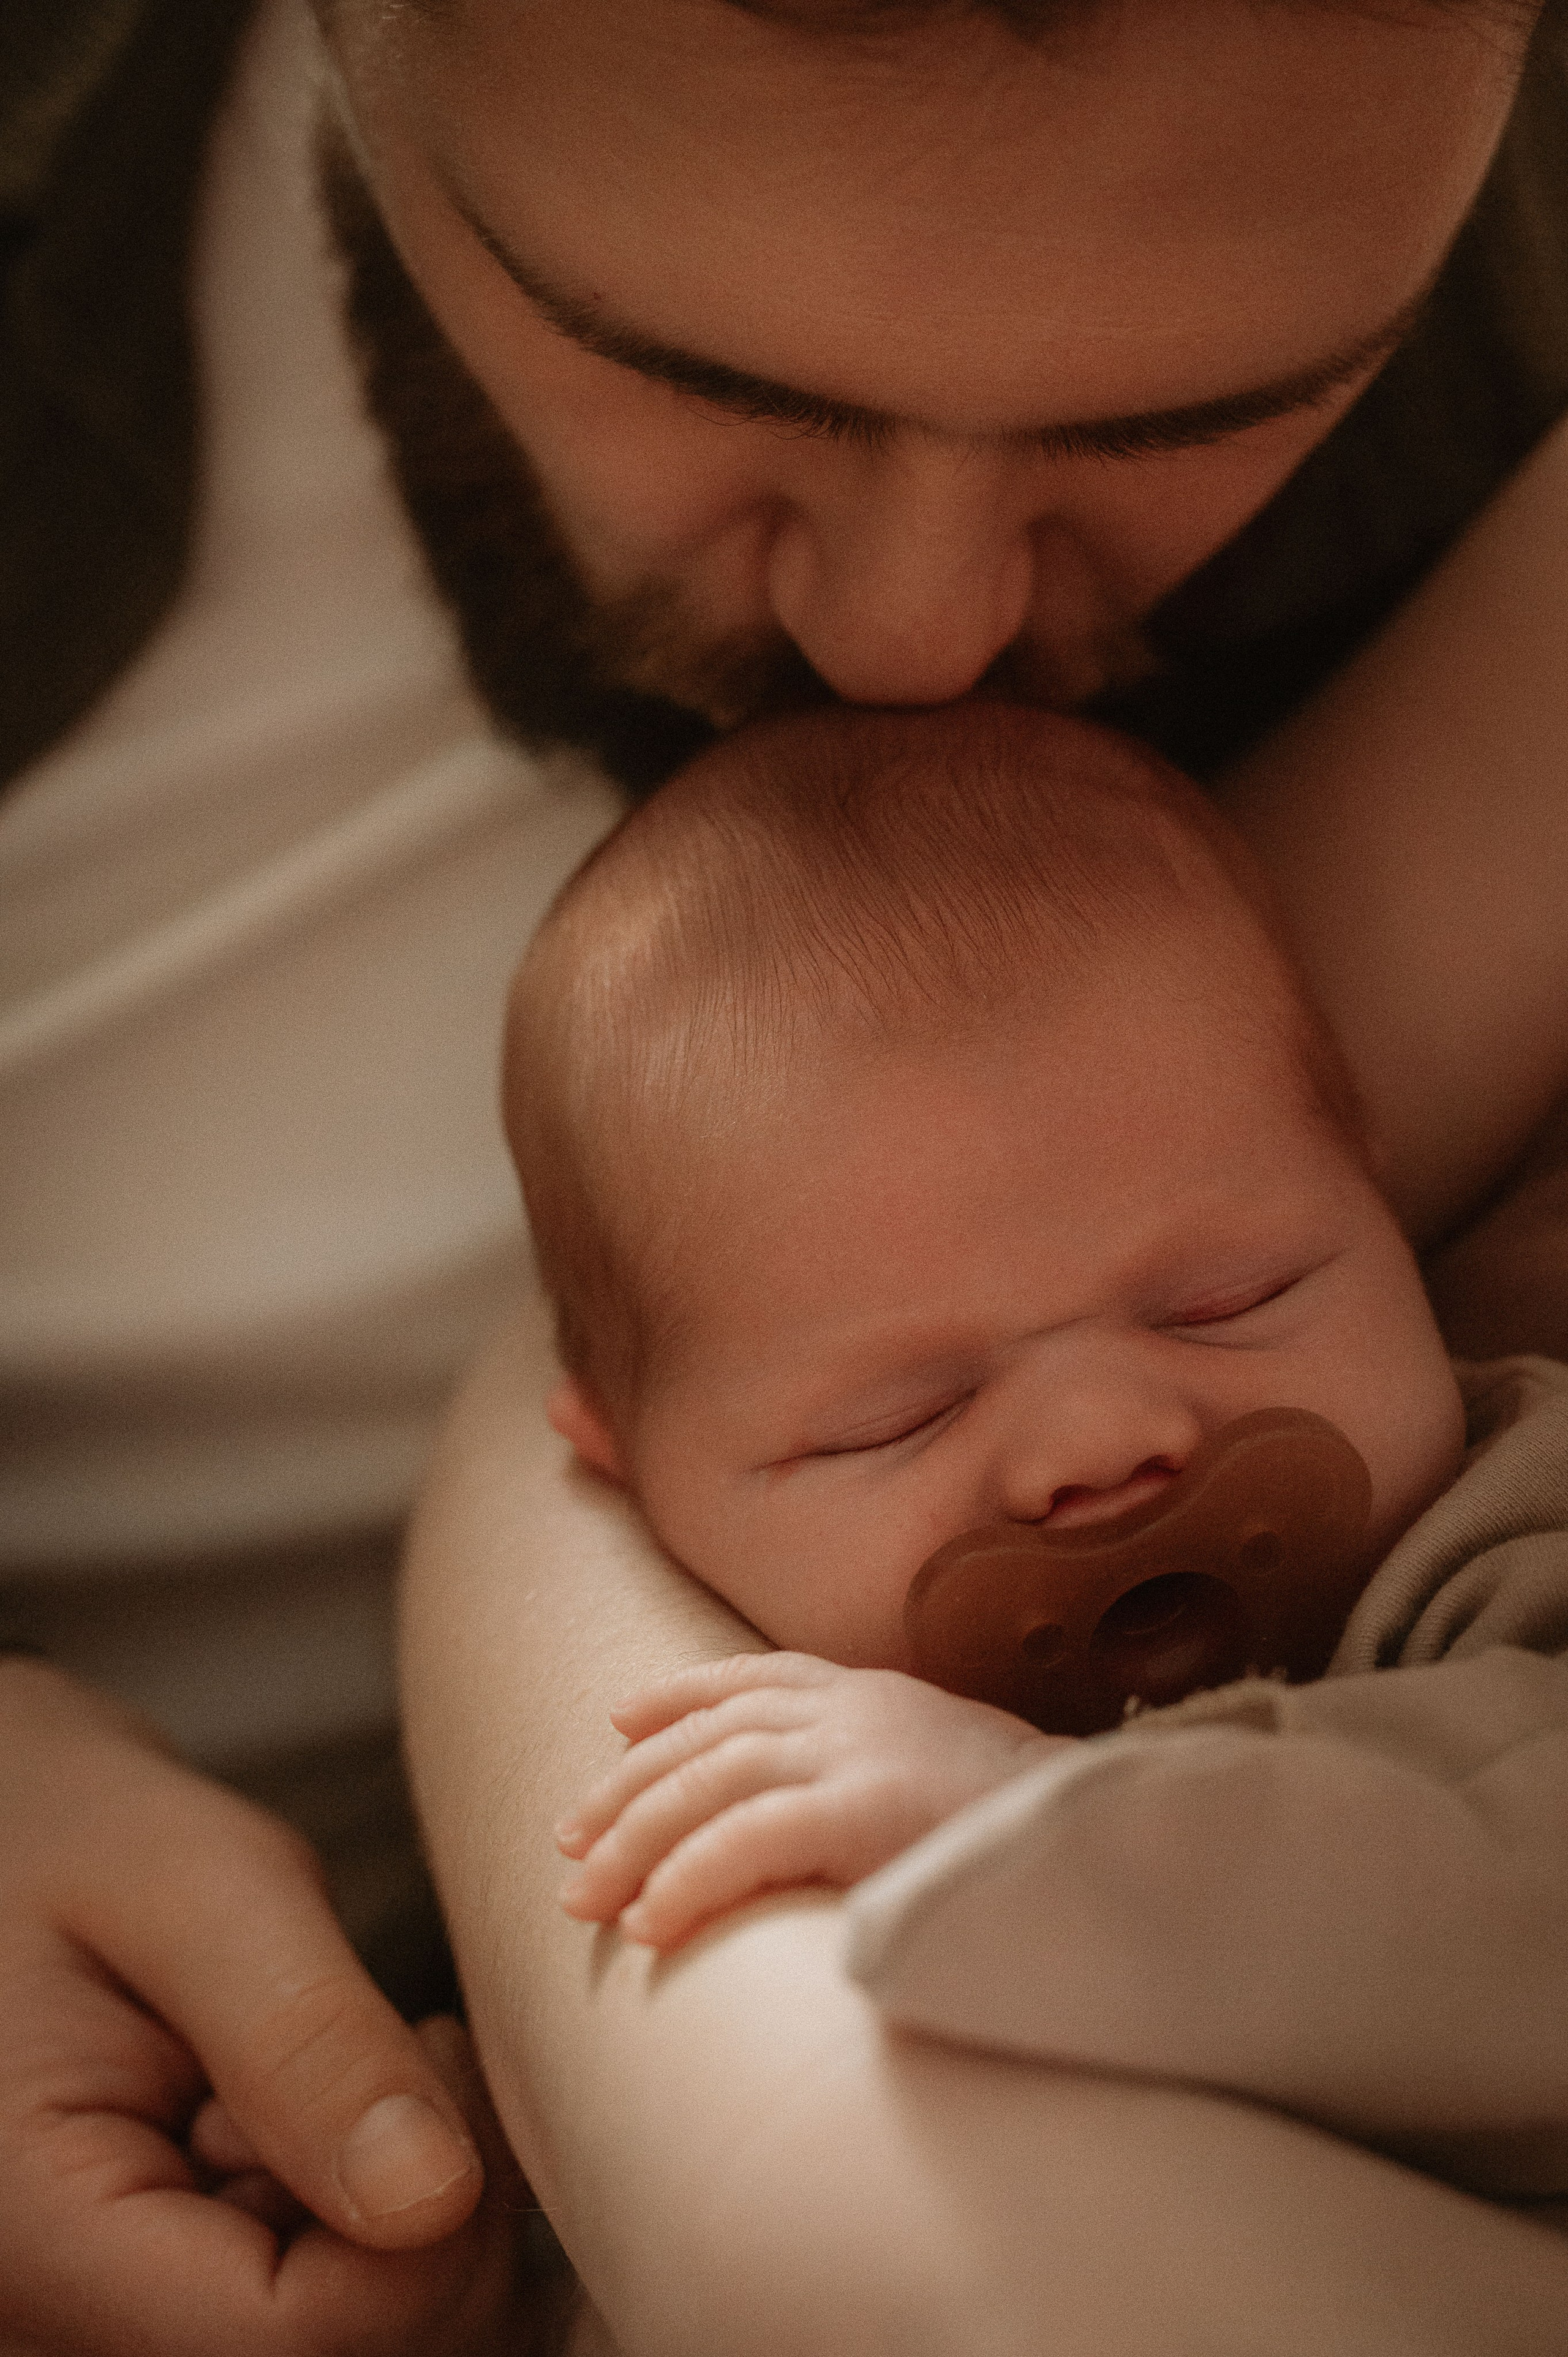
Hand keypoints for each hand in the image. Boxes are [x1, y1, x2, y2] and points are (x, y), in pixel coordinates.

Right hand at [0, 1657, 528, 2356]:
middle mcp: (56, 2329)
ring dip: (400, 2230)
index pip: (300, 2336)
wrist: (1, 1840)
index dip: (429, 2226)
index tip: (435, 2051)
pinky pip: (320, 2328)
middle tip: (406, 2050)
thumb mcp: (195, 1886)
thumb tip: (433, 2199)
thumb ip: (306, 2039)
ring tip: (334, 2082)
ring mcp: (102, 2332)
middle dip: (431, 2223)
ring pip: (355, 2353)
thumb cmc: (75, 1835)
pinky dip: (368, 2239)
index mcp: (35, 2242)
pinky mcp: (157, 2314)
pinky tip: (321, 2134)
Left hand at [557, 1651, 1065, 1950]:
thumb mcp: (947, 1778)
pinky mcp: (865, 1808)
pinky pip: (747, 1838)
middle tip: (570, 1844)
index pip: (756, 1680)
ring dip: (636, 1842)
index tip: (623, 1718)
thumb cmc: (1034, 1832)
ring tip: (585, 1901)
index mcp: (875, 1694)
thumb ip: (881, 1778)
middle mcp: (856, 1708)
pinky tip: (648, 1923)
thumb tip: (827, 1823)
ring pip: (709, 1781)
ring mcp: (859, 1751)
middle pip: (710, 1736)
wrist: (1113, 1844)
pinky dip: (688, 1877)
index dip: (682, 1696)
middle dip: (631, 1789)